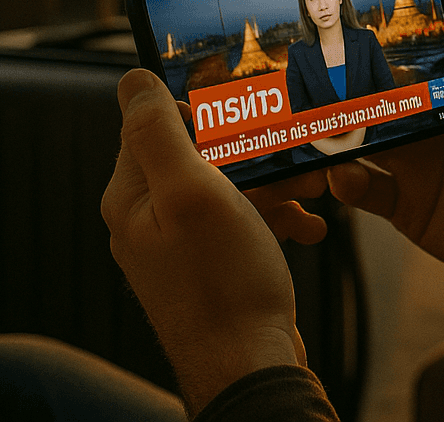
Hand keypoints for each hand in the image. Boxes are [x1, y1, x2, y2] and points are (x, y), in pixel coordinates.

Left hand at [102, 69, 304, 413]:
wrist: (248, 366)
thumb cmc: (223, 284)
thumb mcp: (192, 192)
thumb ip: (158, 133)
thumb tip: (132, 78)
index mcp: (133, 197)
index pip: (158, 122)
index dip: (208, 111)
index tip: (251, 117)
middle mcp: (149, 218)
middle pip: (202, 154)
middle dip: (255, 151)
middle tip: (295, 159)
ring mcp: (180, 245)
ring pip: (230, 187)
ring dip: (275, 184)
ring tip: (312, 191)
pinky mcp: (211, 266)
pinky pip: (243, 222)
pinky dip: (276, 217)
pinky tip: (307, 228)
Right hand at [328, 0, 443, 308]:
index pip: (405, 51)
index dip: (375, 37)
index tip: (340, 19)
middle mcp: (428, 118)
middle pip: (371, 94)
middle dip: (340, 84)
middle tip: (312, 75)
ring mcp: (415, 162)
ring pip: (356, 139)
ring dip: (331, 132)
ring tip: (317, 125)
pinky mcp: (406, 205)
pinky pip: (362, 189)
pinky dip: (345, 180)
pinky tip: (345, 173)